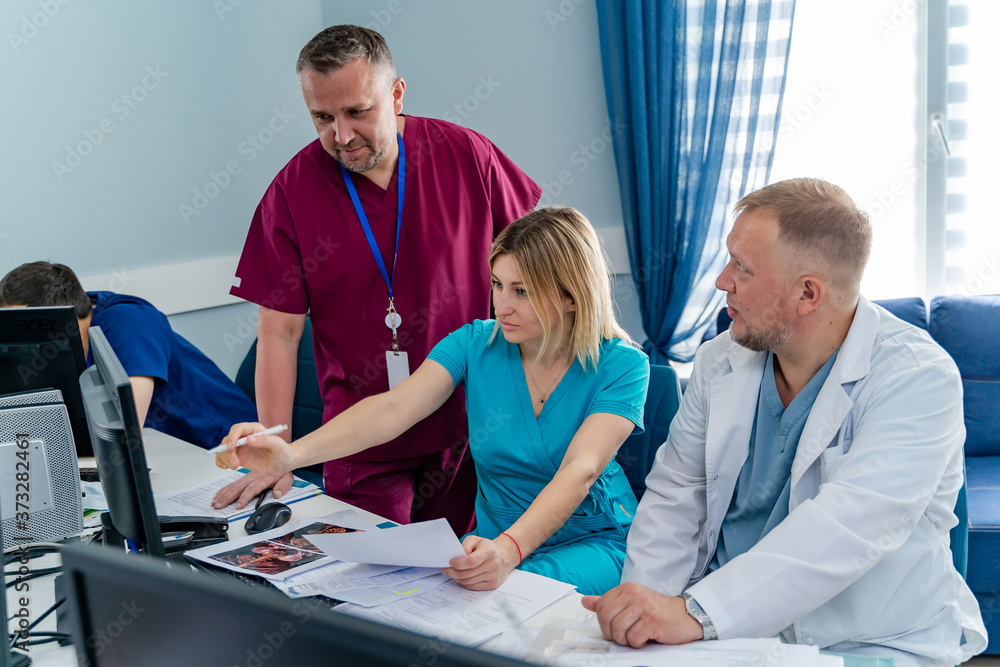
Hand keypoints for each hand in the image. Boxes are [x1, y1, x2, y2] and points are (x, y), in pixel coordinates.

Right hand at [211, 470, 293, 509]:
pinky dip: (224, 489)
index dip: (245, 497)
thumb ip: (283, 486)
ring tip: (215, 502)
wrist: (283, 456)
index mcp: (263, 477)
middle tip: (219, 505)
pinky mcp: (246, 477)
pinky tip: (218, 494)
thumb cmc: (284, 465)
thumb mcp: (288, 476)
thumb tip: (277, 493)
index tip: (238, 505)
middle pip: (238, 488)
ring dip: (223, 494)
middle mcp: (253, 477)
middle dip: (227, 497)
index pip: (252, 489)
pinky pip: (233, 483)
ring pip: (233, 486)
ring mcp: (248, 477)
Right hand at [214, 422, 295, 476]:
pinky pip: (224, 457)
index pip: (237, 429)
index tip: (231, 448)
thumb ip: (265, 441)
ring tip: (235, 466)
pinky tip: (227, 466)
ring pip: (224, 450)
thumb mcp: (278, 446)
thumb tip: (249, 439)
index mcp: (255, 430)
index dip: (232, 438)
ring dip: (225, 458)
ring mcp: (241, 447)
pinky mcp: (239, 457)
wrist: (284, 463)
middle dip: (228, 452)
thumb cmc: (284, 453)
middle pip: (228, 440)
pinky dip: (221, 462)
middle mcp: (246, 437)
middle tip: (235, 463)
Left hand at [442, 535, 518, 590]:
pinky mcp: (493, 585)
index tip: (449, 562)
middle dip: (452, 572)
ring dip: (457, 578)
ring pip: (468, 582)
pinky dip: (464, 583)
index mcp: (489, 552)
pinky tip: (461, 577)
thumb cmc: (487, 548)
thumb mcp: (476, 540)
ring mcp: (493, 576)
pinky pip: (473, 587)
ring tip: (452, 573)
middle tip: (445, 570)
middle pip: (467, 574)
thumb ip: (465, 545)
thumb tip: (457, 558)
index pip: (471, 561)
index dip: (458, 563)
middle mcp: (493, 565)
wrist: (505, 556)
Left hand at [580, 582, 703, 647]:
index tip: (615, 627)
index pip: (601, 606)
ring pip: (618, 629)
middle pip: (606, 618)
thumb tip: (585, 601)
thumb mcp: (631, 603)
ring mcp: (644, 606)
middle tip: (624, 636)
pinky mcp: (652, 620)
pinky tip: (647, 638)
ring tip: (636, 636)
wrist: (686, 616)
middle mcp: (634, 594)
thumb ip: (608, 602)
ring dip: (626, 639)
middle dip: (612, 633)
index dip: (604, 622)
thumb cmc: (658, 611)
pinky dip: (638, 643)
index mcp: (627, 588)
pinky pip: (633, 638)